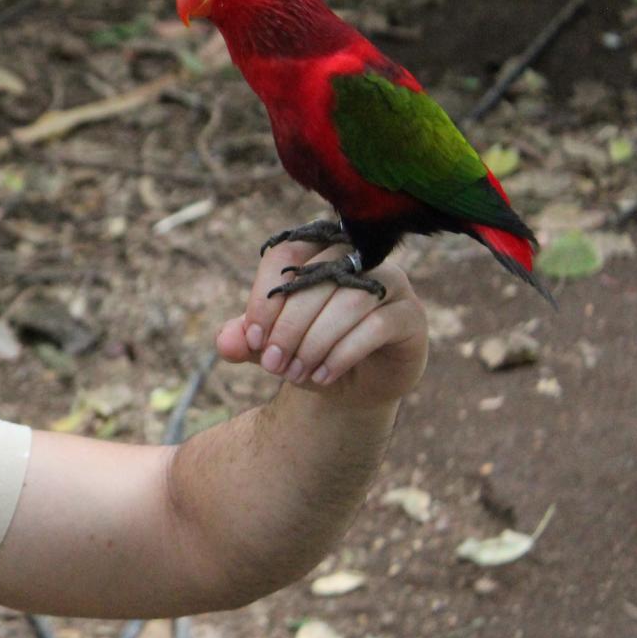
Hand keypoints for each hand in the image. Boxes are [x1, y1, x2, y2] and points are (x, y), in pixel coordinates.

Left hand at [215, 240, 428, 408]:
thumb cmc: (309, 352)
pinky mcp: (411, 316)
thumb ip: (246, 340)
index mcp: (319, 250)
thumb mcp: (272, 347)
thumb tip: (225, 341)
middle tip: (272, 365)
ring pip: (347, 303)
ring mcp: (391, 284)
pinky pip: (376, 326)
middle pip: (317, 278)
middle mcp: (358, 258)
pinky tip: (322, 377)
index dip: (264, 297)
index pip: (287, 256)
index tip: (252, 339)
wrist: (353, 386)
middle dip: (288, 327)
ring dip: (314, 343)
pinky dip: (342, 354)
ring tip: (295, 375)